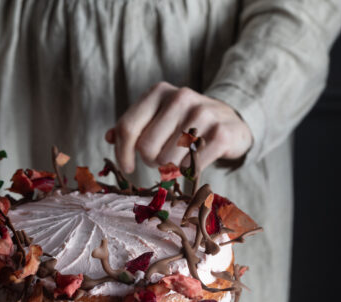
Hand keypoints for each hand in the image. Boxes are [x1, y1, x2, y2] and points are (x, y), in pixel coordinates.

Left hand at [106, 82, 252, 173]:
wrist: (231, 121)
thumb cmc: (185, 123)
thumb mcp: (157, 117)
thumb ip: (132, 126)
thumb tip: (108, 138)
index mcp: (159, 92)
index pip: (127, 128)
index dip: (122, 153)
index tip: (127, 167)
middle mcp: (180, 97)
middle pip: (145, 148)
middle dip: (150, 161)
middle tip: (162, 159)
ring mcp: (202, 114)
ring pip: (166, 160)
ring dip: (169, 168)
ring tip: (179, 158)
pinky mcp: (220, 134)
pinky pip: (189, 167)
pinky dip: (188, 171)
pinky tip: (194, 163)